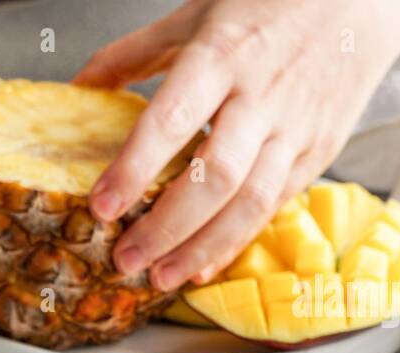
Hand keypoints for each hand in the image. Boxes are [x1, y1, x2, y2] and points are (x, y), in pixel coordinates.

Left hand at [75, 0, 399, 289]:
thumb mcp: (198, 12)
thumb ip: (135, 53)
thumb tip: (78, 87)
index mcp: (223, 54)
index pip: (172, 119)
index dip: (134, 168)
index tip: (102, 206)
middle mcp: (262, 95)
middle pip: (215, 176)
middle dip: (166, 227)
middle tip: (125, 258)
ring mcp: (296, 126)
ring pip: (250, 203)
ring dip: (202, 249)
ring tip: (160, 278)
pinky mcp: (321, 149)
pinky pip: (276, 206)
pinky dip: (236, 241)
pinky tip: (202, 265)